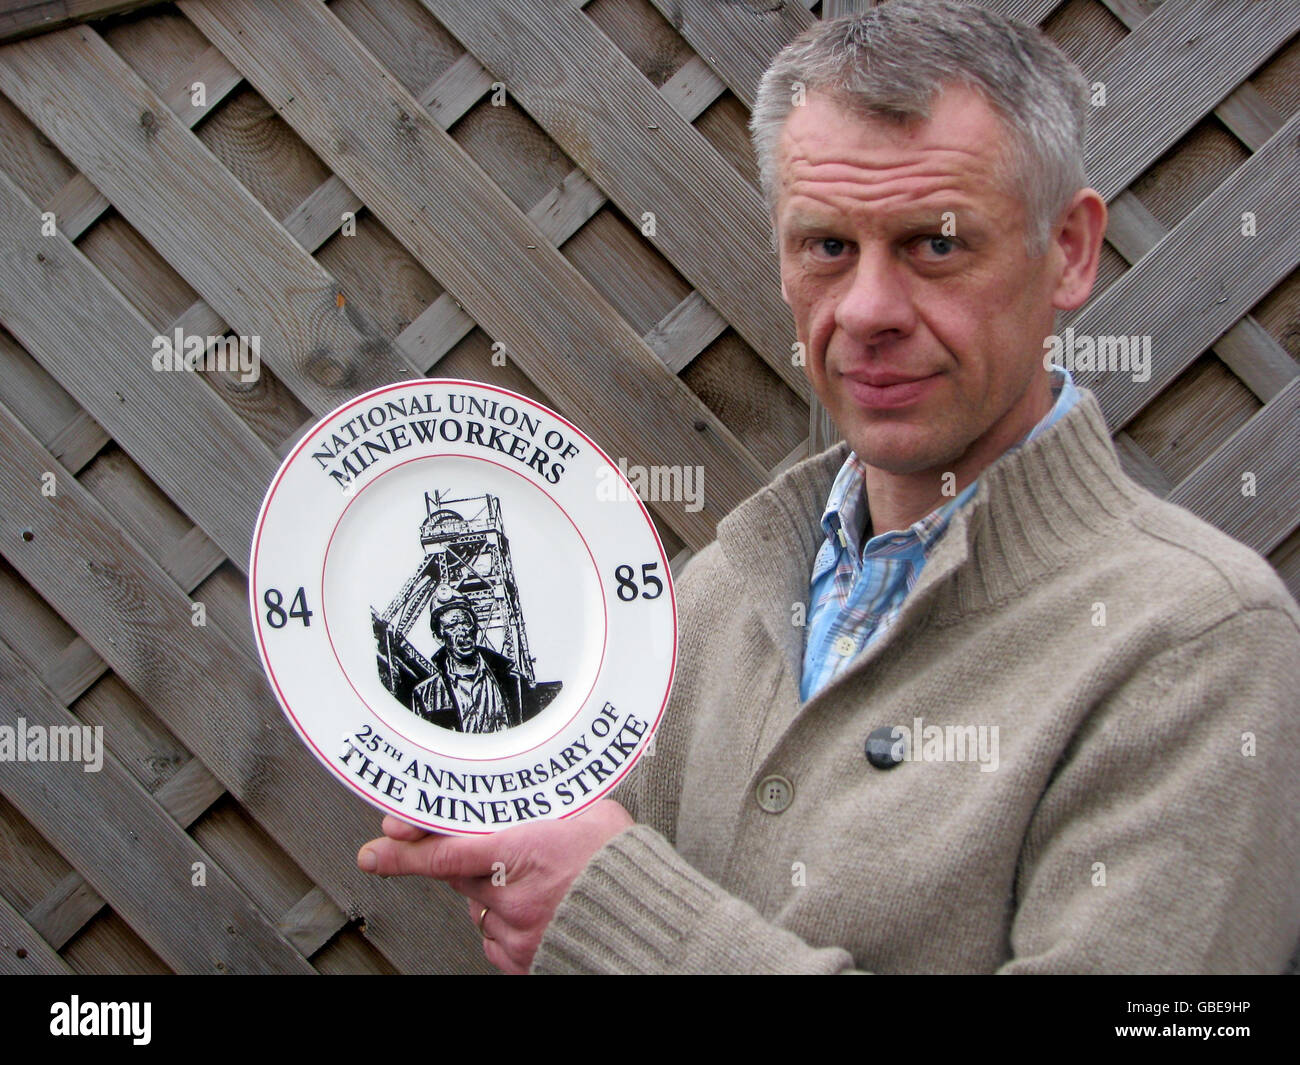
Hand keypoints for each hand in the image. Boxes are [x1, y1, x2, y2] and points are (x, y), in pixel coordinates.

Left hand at [357, 800, 633, 973]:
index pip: (444, 851)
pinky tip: (531, 906)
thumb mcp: (583, 810)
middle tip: (490, 847)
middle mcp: (511, 897)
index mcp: (521, 853)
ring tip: (528, 878)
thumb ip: (540, 806)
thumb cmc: (624, 864)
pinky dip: (503, 921)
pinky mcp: (526, 959)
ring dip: (488, 890)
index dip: (405, 849)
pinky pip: (495, 938)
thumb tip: (521, 790)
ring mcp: (517, 934)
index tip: (377, 848)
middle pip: (459, 875)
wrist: (651, 919)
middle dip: (464, 859)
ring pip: (477, 907)